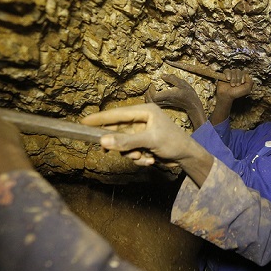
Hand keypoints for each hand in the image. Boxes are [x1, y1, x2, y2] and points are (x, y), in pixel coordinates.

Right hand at [80, 103, 212, 184]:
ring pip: (123, 144)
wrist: (187, 157)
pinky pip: (131, 152)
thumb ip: (126, 141)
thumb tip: (103, 141)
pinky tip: (150, 159)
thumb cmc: (174, 142)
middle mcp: (141, 120)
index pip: (117, 114)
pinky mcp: (143, 144)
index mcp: (144, 111)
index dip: (99, 118)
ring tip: (142, 156)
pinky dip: (138, 158)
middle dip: (118, 144)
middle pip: (117, 131)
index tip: (83, 122)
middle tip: (106, 150)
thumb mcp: (150, 140)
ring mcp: (141, 133)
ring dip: (130, 154)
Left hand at [145, 74, 205, 128]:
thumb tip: (162, 75)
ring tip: (149, 91)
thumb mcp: (182, 83)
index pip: (154, 97)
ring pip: (152, 104)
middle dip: (147, 94)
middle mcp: (165, 100)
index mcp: (168, 95)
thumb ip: (172, 78)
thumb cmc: (188, 94)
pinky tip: (153, 95)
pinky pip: (155, 104)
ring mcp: (165, 104)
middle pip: (150, 101)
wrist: (192, 105)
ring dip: (148, 98)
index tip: (153, 85)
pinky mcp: (166, 105)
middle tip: (149, 87)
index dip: (151, 91)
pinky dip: (151, 100)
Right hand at [216, 69, 252, 100]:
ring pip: (233, 71)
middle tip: (236, 85)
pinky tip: (228, 79)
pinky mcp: (224, 74)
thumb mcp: (247, 89)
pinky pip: (227, 70)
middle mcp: (237, 75)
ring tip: (232, 85)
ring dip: (233, 78)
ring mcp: (231, 74)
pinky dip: (228, 74)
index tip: (242, 83)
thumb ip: (250, 82)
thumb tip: (247, 75)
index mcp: (243, 78)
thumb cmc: (236, 93)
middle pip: (239, 71)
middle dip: (238, 78)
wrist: (227, 96)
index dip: (243, 77)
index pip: (244, 72)